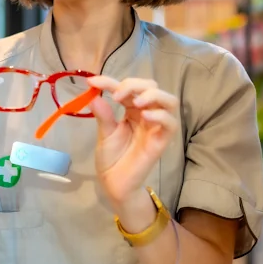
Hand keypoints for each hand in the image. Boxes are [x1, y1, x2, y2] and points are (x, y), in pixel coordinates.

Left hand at [86, 76, 180, 210]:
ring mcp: (157, 126)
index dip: (110, 81)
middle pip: (152, 87)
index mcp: (132, 109)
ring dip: (153, 95)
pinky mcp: (162, 140)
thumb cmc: (111, 157)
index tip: (92, 81)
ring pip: (169, 100)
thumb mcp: (104, 132)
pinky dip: (160, 115)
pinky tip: (144, 116)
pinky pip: (171, 123)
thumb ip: (103, 114)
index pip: (127, 87)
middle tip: (116, 95)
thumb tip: (93, 94)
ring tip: (135, 102)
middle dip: (134, 84)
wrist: (114, 182)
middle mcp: (147, 113)